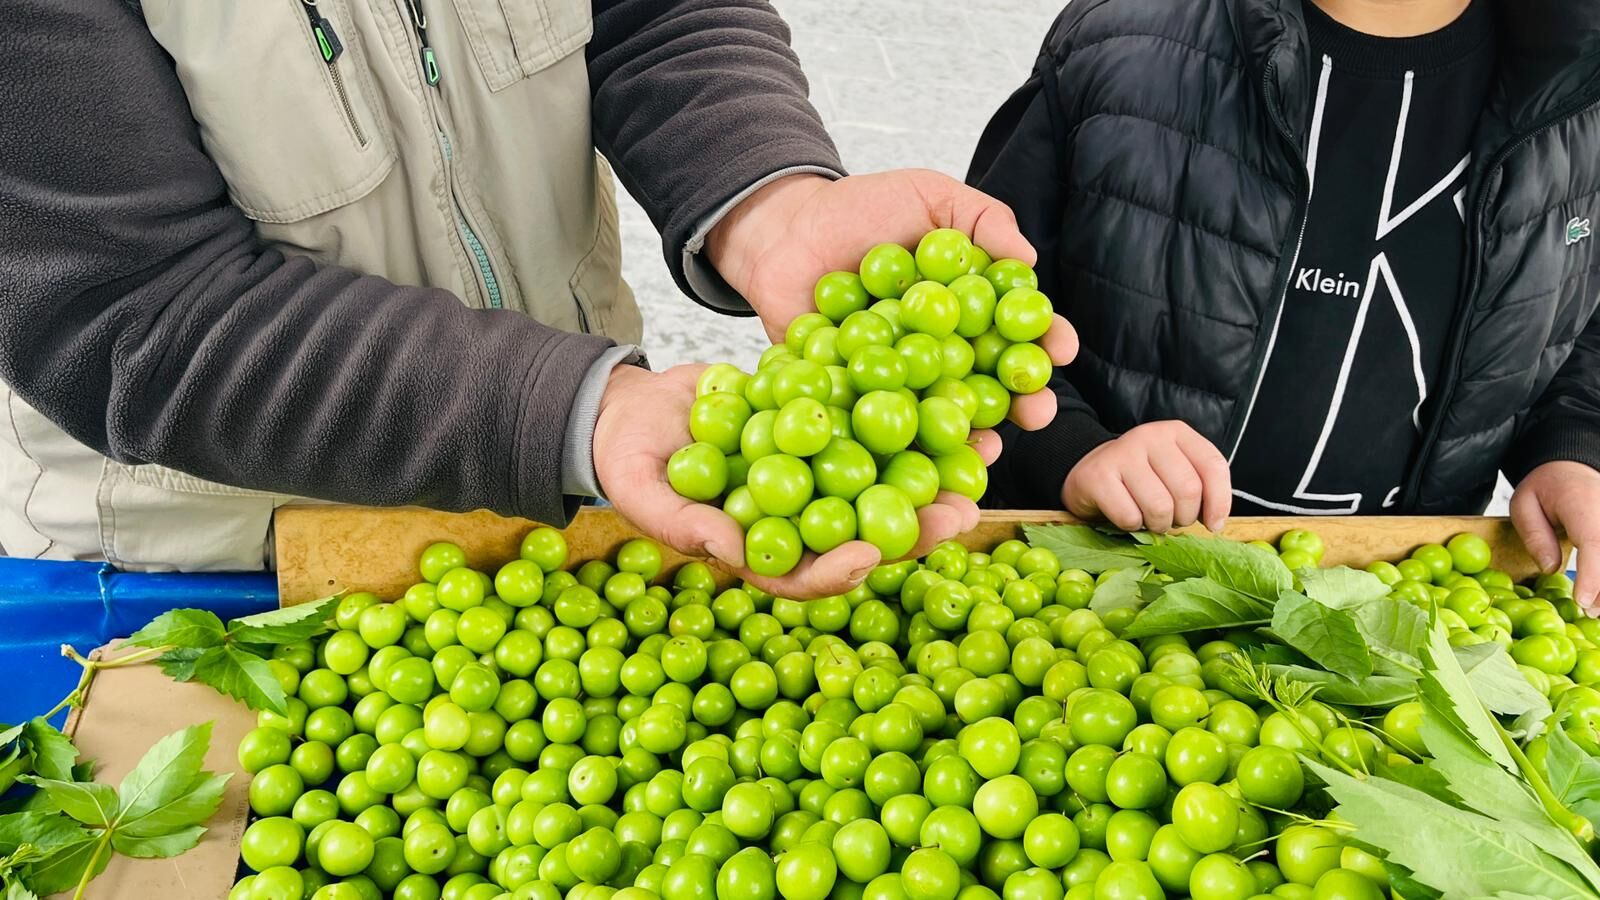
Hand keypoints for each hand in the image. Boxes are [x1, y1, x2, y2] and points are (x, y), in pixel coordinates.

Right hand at [593, 364, 980, 597]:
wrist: (634, 405)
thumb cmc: (628, 458)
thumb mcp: (641, 489)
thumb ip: (681, 524)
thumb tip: (732, 550)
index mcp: (759, 552)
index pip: (806, 576)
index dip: (840, 570)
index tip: (870, 555)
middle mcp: (800, 520)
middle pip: (864, 534)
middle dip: (914, 528)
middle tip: (958, 514)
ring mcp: (818, 476)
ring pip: (883, 482)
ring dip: (934, 474)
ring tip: (980, 455)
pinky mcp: (829, 429)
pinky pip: (876, 426)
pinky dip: (914, 413)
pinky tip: (953, 395)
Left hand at [705, 170, 1078, 432]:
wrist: (782, 231)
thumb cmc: (858, 211)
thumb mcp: (928, 197)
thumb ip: (981, 220)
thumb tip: (1028, 263)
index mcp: (968, 309)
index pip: (1017, 329)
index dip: (1043, 341)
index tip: (1061, 348)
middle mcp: (941, 352)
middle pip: (992, 383)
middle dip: (1021, 401)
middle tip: (1038, 411)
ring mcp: (899, 382)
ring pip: (944, 418)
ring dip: (972, 439)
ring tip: (991, 449)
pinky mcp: (855, 402)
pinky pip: (882, 431)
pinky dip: (902, 450)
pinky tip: (922, 461)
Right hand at [1062, 421, 1230, 532]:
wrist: (1089, 469)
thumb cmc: (1141, 477)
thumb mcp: (1174, 471)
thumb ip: (1200, 487)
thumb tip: (1215, 521)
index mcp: (1176, 432)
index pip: (1213, 466)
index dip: (1219, 502)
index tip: (1214, 524)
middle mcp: (1150, 436)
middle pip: (1188, 490)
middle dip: (1184, 517)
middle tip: (1172, 519)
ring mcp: (1122, 454)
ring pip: (1160, 507)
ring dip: (1158, 525)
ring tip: (1149, 518)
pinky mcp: (1098, 476)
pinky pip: (1129, 517)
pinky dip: (1132, 526)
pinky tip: (1126, 514)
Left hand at [1511, 460, 1598, 609]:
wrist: (1571, 466)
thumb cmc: (1544, 487)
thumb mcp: (1523, 503)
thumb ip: (1535, 535)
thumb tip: (1550, 569)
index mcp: (1583, 506)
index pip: (1593, 542)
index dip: (1592, 576)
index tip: (1584, 601)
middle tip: (1590, 613)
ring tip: (1597, 610)